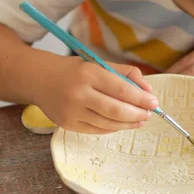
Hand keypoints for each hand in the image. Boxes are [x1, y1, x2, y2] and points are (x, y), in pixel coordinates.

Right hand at [35, 56, 158, 133]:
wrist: (39, 79)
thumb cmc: (74, 71)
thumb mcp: (98, 64)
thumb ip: (126, 74)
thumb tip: (148, 91)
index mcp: (89, 73)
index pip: (122, 89)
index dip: (141, 98)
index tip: (154, 102)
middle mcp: (79, 93)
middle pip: (116, 110)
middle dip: (137, 114)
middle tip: (149, 114)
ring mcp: (72, 111)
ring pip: (108, 123)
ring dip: (128, 124)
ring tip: (139, 120)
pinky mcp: (68, 125)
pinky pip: (97, 130)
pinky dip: (113, 128)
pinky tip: (122, 123)